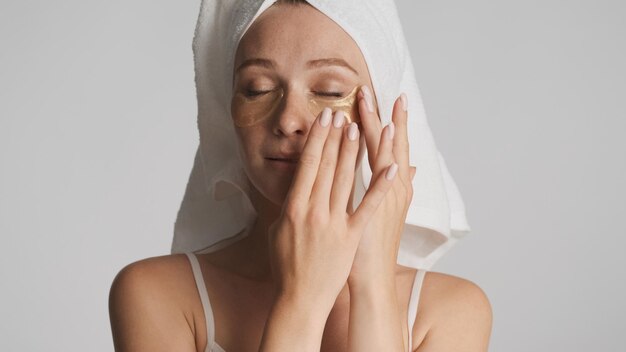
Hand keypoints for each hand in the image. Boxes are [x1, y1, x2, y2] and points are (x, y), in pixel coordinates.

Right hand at [267, 107, 397, 309]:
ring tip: (362, 125)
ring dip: (356, 150)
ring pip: (348, 179)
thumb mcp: (279, 231)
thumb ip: (288, 205)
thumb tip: (295, 184)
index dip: (317, 138)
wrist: (299, 298)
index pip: (309, 164)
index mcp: (293, 207)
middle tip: (344, 111)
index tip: (325, 118)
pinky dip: (381, 185)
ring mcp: (333, 223)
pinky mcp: (351, 236)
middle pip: (328, 165)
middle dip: (337, 136)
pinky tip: (394, 165)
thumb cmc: (287, 265)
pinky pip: (368, 207)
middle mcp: (313, 211)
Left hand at [347, 86, 416, 284]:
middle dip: (382, 114)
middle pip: (389, 143)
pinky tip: (384, 131)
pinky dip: (384, 152)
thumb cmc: (373, 248)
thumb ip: (394, 187)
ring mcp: (389, 196)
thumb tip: (408, 168)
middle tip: (373, 87)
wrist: (373, 278)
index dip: (391, 121)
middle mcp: (395, 188)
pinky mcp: (379, 207)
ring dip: (378, 122)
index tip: (389, 96)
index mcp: (394, 188)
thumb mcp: (386, 213)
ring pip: (384, 152)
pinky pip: (380, 174)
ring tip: (369, 97)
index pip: (391, 148)